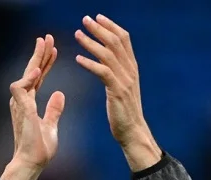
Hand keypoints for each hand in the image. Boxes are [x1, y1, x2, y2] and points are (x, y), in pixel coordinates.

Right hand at [2, 35, 63, 179]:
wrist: (32, 163)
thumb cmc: (39, 149)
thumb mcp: (51, 126)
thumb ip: (54, 110)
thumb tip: (59, 94)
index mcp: (29, 103)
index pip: (38, 77)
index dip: (45, 63)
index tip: (54, 50)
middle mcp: (22, 101)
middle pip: (31, 72)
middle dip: (39, 54)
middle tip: (47, 37)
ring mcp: (20, 104)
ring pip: (25, 75)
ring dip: (34, 59)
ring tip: (44, 44)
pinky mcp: (20, 110)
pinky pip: (20, 89)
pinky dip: (28, 79)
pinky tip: (37, 70)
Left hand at [74, 14, 161, 170]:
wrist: (133, 132)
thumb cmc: (124, 112)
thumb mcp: (123, 87)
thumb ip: (117, 72)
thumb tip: (108, 59)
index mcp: (132, 67)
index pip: (124, 39)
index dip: (111, 25)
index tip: (98, 17)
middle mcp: (130, 70)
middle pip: (116, 42)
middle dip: (100, 28)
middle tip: (85, 19)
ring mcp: (125, 81)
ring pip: (108, 54)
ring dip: (91, 42)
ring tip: (77, 34)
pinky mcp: (117, 91)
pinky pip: (103, 72)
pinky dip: (90, 63)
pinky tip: (78, 59)